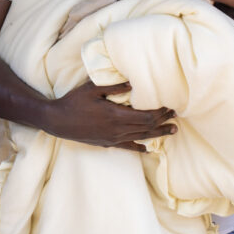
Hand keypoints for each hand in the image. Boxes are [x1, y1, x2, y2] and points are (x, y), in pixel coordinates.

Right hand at [43, 81, 176, 151]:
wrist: (57, 121)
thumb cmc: (73, 102)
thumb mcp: (91, 89)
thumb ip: (112, 87)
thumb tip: (133, 84)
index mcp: (115, 115)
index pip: (145, 116)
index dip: (160, 113)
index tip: (170, 107)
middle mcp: (117, 129)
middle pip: (146, 127)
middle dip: (163, 122)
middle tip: (176, 117)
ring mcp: (112, 138)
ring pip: (141, 138)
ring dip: (158, 134)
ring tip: (172, 131)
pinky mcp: (107, 143)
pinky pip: (127, 147)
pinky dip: (140, 147)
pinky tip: (149, 149)